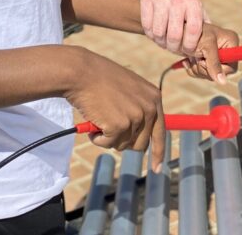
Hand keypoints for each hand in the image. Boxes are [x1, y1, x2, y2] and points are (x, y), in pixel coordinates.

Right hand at [65, 48, 164, 164]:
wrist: (81, 72)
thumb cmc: (99, 78)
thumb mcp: (128, 89)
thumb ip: (138, 108)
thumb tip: (138, 137)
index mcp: (154, 98)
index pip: (160, 132)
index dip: (158, 152)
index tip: (156, 168)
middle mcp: (150, 109)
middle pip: (141, 144)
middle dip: (123, 141)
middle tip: (108, 128)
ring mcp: (136, 118)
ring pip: (122, 145)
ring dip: (108, 138)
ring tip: (99, 118)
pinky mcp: (120, 126)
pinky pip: (107, 144)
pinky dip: (97, 138)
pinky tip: (93, 121)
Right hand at [139, 0, 206, 54]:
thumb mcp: (198, 4)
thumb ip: (203, 24)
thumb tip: (210, 46)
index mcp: (193, 3)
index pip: (193, 30)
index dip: (190, 45)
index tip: (188, 51)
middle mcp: (177, 0)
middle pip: (174, 35)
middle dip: (174, 48)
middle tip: (174, 50)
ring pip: (158, 32)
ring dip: (160, 43)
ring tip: (164, 43)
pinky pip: (146, 25)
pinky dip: (150, 34)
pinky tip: (155, 35)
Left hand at [180, 23, 239, 84]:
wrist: (181, 29)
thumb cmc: (195, 32)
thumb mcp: (207, 46)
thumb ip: (215, 64)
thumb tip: (223, 82)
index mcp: (232, 43)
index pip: (232, 67)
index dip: (218, 68)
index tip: (206, 60)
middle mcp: (226, 50)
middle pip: (219, 73)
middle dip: (205, 68)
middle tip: (197, 57)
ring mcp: (216, 57)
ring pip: (209, 75)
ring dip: (197, 68)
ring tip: (193, 55)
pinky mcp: (206, 61)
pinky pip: (201, 74)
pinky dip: (193, 68)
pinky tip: (189, 59)